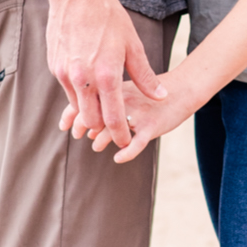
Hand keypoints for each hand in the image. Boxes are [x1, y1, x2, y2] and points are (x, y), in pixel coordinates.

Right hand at [46, 0, 163, 150]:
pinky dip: (79, 93)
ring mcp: (65, 74)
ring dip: (90, 111)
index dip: (120, 134)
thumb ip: (144, 75)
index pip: (113, 119)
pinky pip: (68, 90)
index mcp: (106, 75)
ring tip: (102, 107)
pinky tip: (89, 85)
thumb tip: (161, 96)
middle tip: (114, 128)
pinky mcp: (55, 67)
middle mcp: (83, 79)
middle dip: (103, 128)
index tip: (125, 142)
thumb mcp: (133, 45)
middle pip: (92, 120)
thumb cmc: (109, 18)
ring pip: (78, 107)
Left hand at [60, 73, 201, 163]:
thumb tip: (84, 122)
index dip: (72, 116)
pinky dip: (126, 153)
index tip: (66, 127)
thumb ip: (105, 101)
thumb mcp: (126, 91)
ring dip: (101, 141)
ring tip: (96, 146)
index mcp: (116, 89)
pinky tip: (118, 158)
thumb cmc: (148, 94)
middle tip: (78, 136)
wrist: (181, 89)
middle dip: (83, 128)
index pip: (87, 102)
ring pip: (112, 131)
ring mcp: (138, 114)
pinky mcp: (151, 126)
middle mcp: (124, 100)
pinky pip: (136, 144)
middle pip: (95, 116)